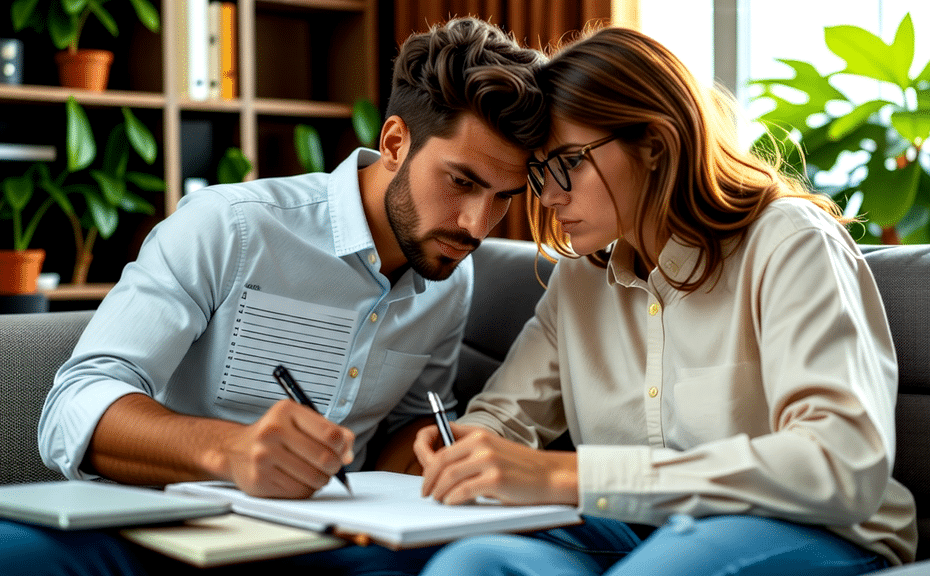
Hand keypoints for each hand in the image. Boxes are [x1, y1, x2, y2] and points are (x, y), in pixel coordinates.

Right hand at [215, 399, 353, 497]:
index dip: (342, 446)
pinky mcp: (259, 480)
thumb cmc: (276, 435)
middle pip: (324, 458)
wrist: (235, 450)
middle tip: (331, 466)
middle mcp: (272, 431)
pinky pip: (298, 492)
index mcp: (285, 411)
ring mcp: (263, 457)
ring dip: (321, 480)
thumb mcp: (301, 422)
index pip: (330, 434)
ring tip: (315, 473)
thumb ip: (332, 432)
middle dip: (334, 466)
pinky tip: (298, 480)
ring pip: (313, 479)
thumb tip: (348, 455)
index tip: (340, 450)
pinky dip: (306, 489)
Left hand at [415, 423, 577, 505]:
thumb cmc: (520, 466)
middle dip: (428, 478)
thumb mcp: (493, 447)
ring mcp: (489, 461)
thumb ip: (468, 450)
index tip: (422, 467)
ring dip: (439, 491)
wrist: (550, 476)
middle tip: (426, 491)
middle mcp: (482, 443)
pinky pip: (463, 491)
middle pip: (441, 461)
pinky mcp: (496, 479)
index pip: (440, 438)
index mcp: (479, 434)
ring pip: (449, 476)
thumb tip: (437, 463)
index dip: (424, 452)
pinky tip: (452, 502)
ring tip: (439, 498)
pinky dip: (453, 498)